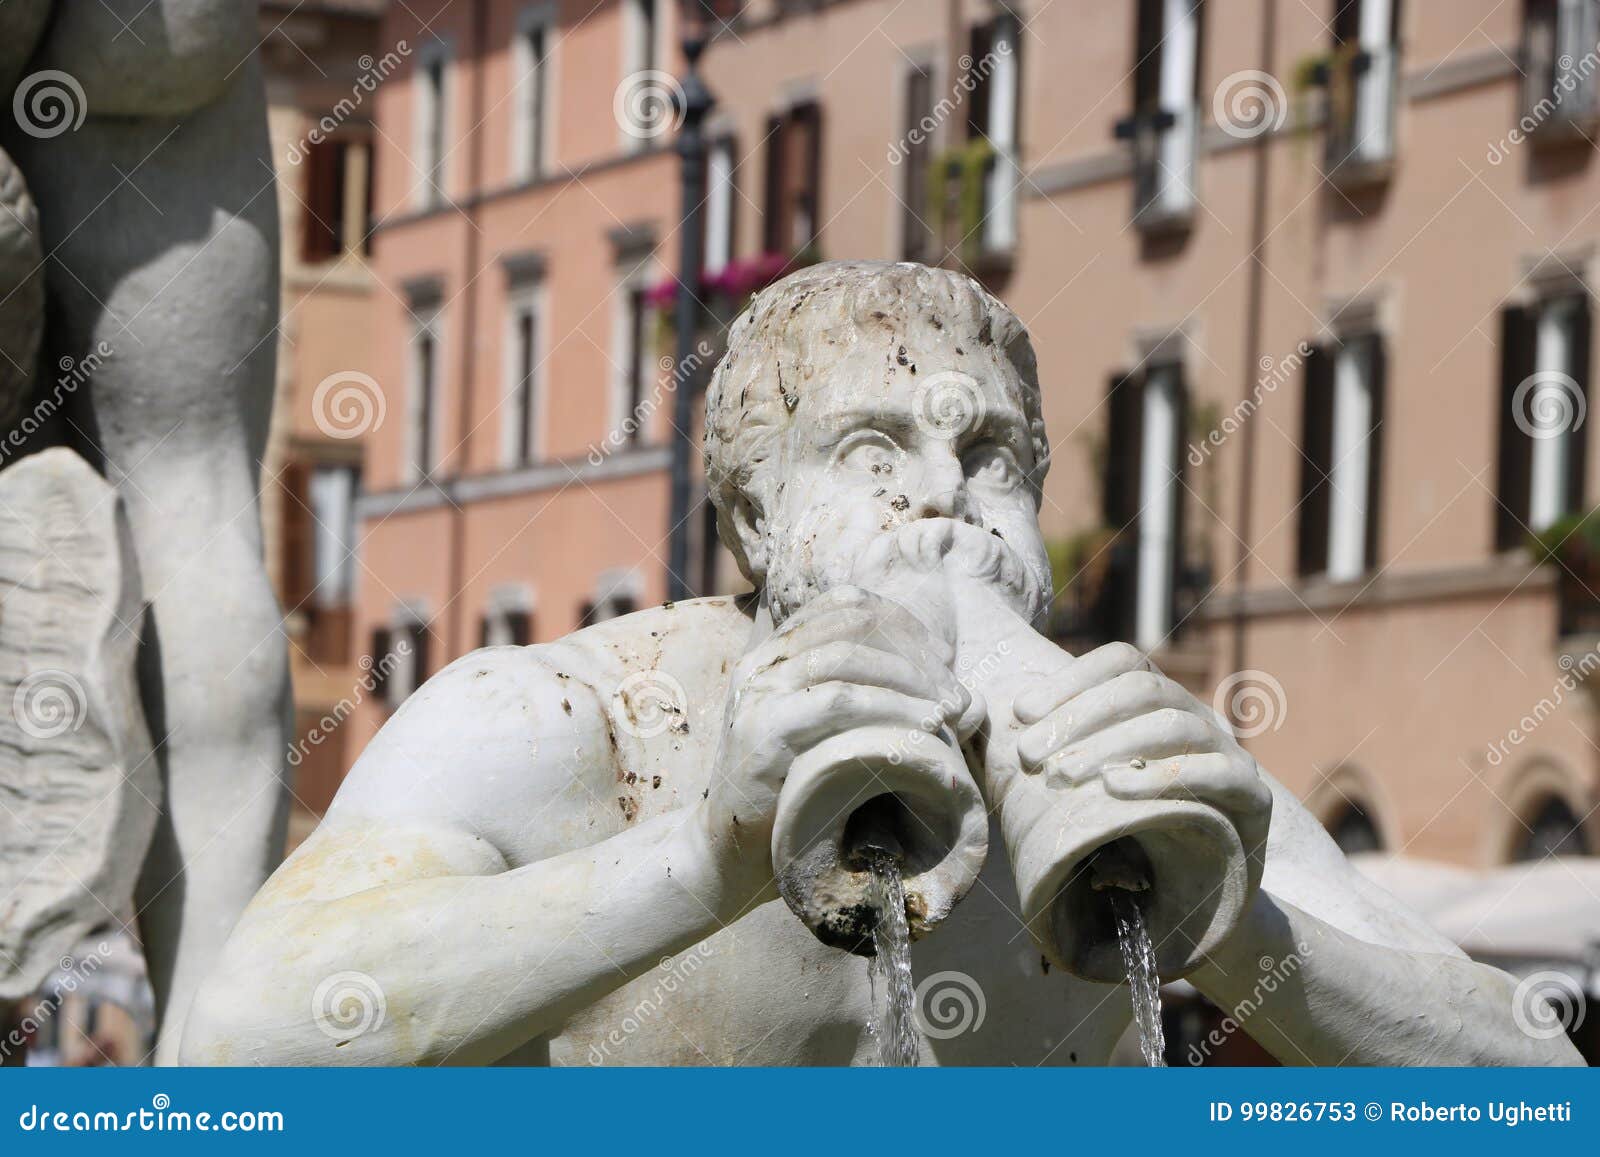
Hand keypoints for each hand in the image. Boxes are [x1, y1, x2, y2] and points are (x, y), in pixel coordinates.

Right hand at [699, 586, 973, 898]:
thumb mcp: (839, 739)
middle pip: (853, 623)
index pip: (846, 605)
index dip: (905, 625)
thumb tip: (970, 701)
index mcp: (776, 653)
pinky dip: (891, 710)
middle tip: (957, 697)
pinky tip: (925, 730)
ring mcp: (757, 693)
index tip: (944, 662)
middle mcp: (762, 663)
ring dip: (912, 681)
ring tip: (949, 714)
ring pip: (848, 657)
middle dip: (917, 655)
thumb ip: (885, 709)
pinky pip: (837, 701)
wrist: (731, 857)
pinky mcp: (762, 731)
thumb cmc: (797, 800)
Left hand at [1010, 642, 1271, 861]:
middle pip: (1142, 689)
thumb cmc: (1138, 837)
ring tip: (1062, 776)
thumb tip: (1001, 718)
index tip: (1022, 712)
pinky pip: (1214, 773)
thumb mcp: (1096, 790)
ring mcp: (1229, 754)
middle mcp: (1198, 719)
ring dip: (1109, 745)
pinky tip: (1114, 789)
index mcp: (1162, 705)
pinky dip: (1159, 776)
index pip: (1123, 664)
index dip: (1072, 679)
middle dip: (1078, 717)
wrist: (1204, 904)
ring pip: (1173, 724)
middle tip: (1029, 755)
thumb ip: (1064, 753)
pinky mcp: (1253, 798)